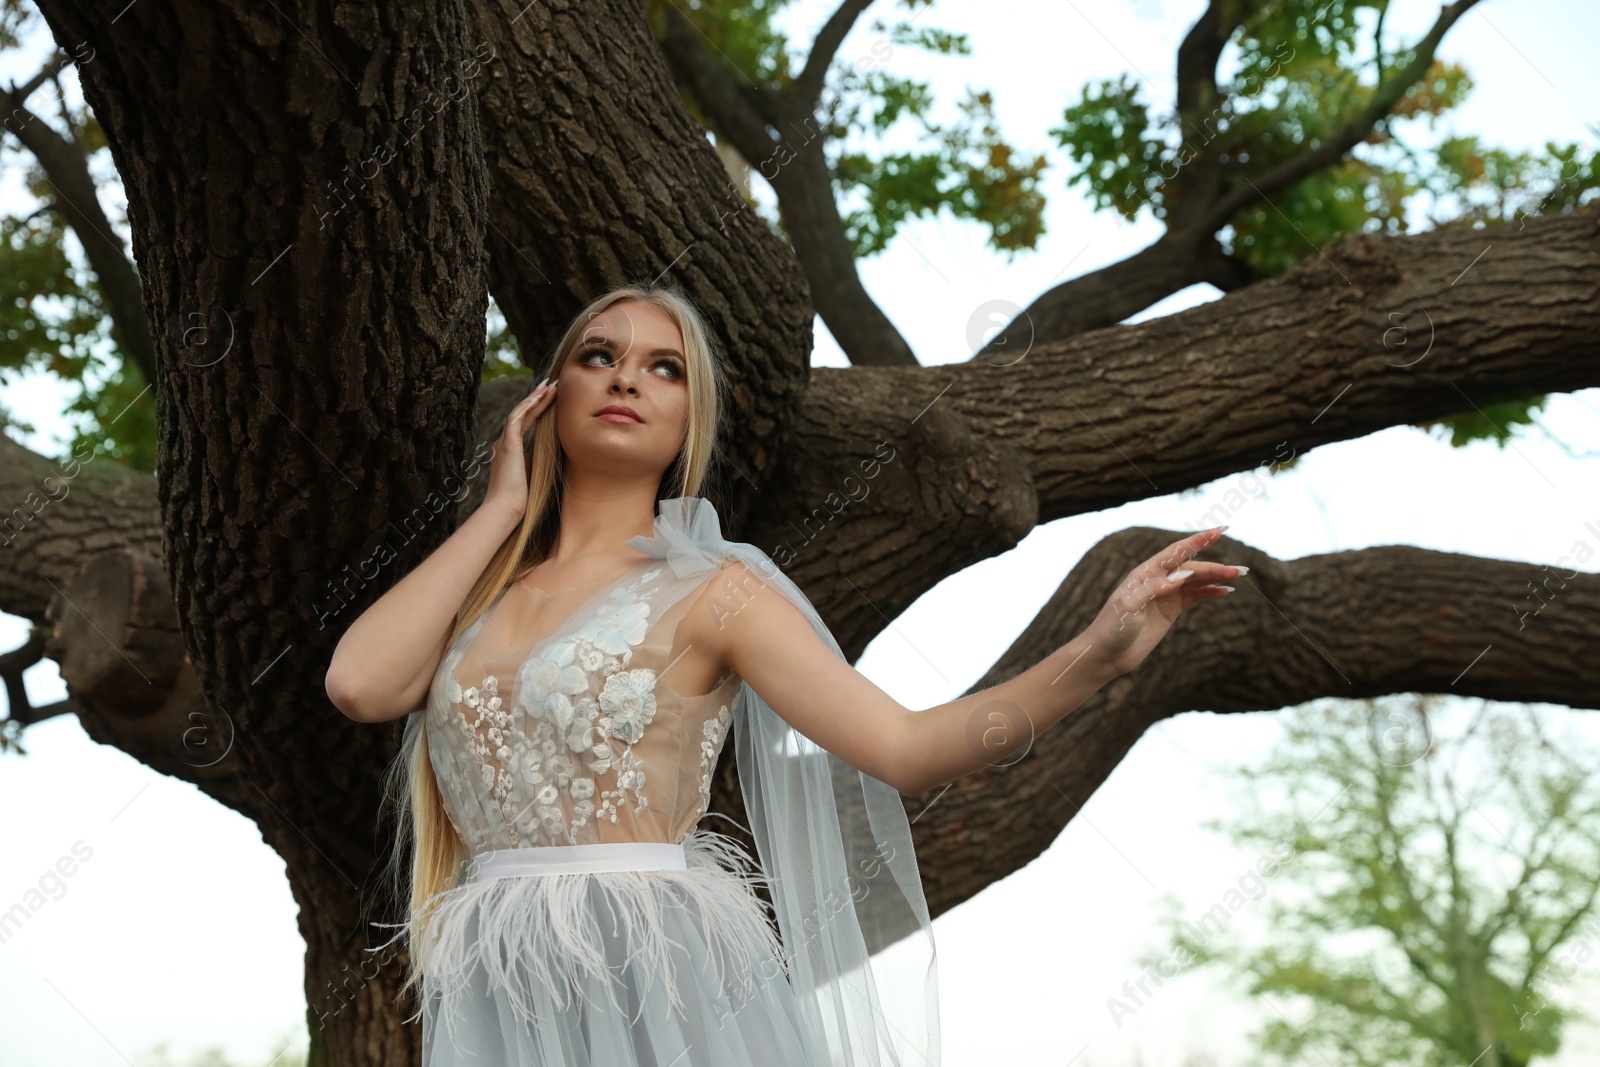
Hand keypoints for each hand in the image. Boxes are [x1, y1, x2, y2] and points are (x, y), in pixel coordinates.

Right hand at [481, 377, 557, 526]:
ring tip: (550, 386)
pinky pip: (515, 419)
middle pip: (522, 413)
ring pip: (519, 412)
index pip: (525, 422)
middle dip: (537, 398)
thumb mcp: (534, 473)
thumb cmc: (521, 498)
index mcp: (510, 449)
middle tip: (552, 384)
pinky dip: (527, 407)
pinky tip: (538, 398)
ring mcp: (504, 442)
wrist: (506, 509)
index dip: (538, 408)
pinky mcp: (507, 445)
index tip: (551, 397)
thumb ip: (539, 459)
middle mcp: (504, 442)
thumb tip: (555, 450)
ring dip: (535, 398)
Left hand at [1080, 528, 1245, 677]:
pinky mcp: (1169, 610)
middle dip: (1214, 567)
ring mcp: (1164, 595)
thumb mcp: (1128, 606)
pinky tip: (1224, 591)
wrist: (1106, 654)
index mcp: (1145, 573)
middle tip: (1239, 570)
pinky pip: (1193, 597)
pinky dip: (1209, 592)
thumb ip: (1152, 588)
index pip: (1176, 552)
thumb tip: (1180, 576)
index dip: (1197, 541)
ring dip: (1216, 577)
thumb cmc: (1112, 628)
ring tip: (1238, 575)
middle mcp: (1156, 580)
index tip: (1219, 531)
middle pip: (1191, 568)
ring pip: (1195, 581)